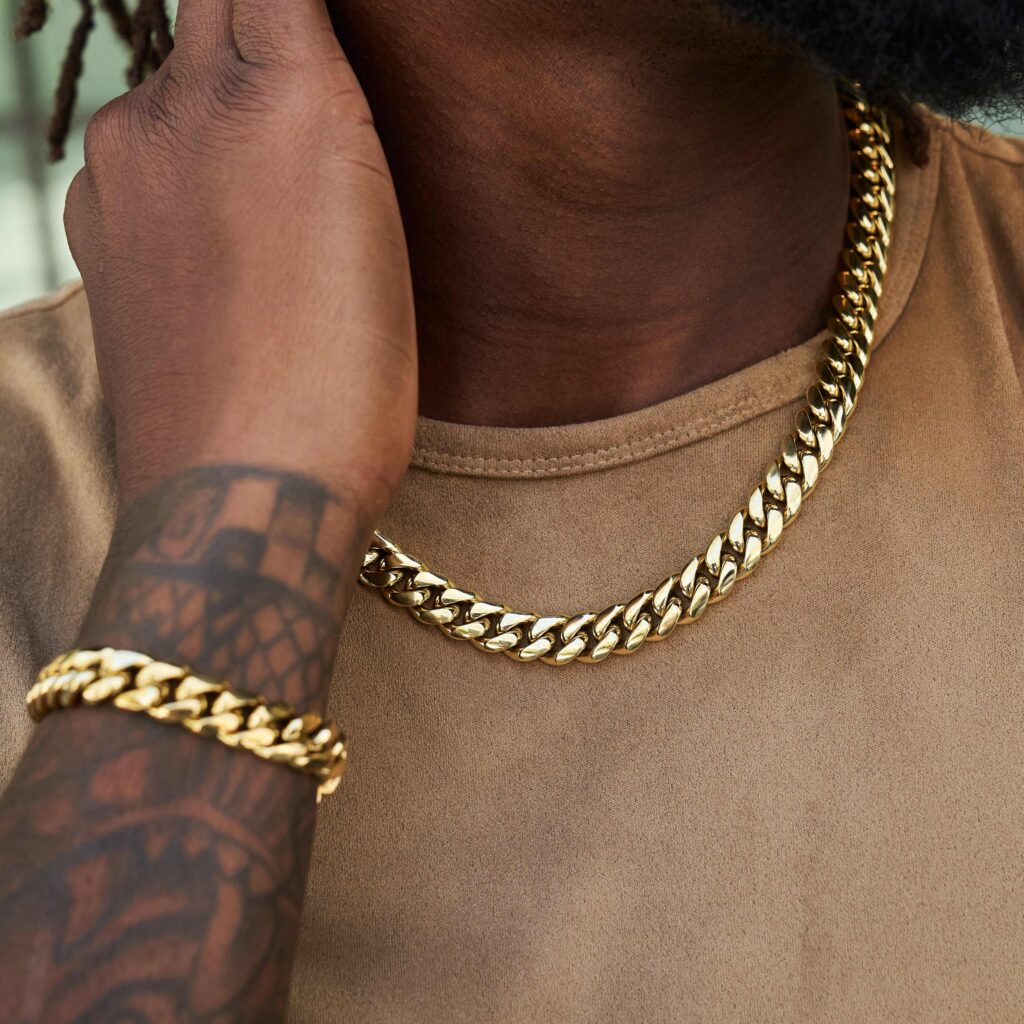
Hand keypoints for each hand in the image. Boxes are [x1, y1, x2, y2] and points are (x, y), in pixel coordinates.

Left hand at [64, 0, 416, 521]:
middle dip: (263, 34)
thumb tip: (296, 46)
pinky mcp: (94, 238)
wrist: (245, 491)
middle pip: (211, 10)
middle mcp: (171, 108)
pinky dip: (181, 175)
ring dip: (220, 112)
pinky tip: (224, 243)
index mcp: (271, 91)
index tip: (322, 39)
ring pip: (171, 92)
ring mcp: (117, 174)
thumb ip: (329, 105)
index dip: (294, 7)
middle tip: (312, 116)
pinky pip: (138, 164)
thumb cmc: (345, 375)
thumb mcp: (378, 221)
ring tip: (278, 194)